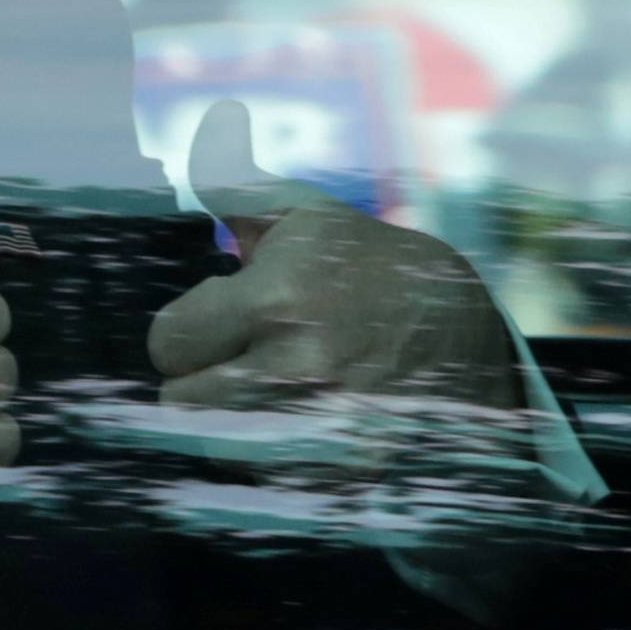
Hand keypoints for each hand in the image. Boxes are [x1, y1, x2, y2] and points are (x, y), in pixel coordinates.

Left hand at [148, 100, 523, 472]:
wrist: (462, 330)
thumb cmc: (366, 265)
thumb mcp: (306, 216)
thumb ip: (234, 188)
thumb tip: (196, 148)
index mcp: (278, 298)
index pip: (168, 342)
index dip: (185, 332)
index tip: (213, 323)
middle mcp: (296, 367)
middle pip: (180, 404)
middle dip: (200, 379)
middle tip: (237, 360)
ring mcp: (323, 429)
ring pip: (215, 447)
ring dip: (227, 422)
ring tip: (266, 391)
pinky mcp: (345, 473)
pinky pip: (264, 481)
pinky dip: (269, 461)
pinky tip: (298, 424)